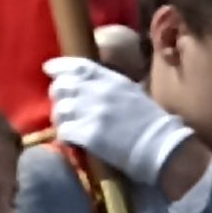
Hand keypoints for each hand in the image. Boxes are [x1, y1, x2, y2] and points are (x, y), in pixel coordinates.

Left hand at [45, 53, 191, 187]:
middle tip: (66, 106)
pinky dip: (67, 136)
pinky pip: (64, 131)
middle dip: (60, 96)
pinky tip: (76, 140)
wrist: (162, 146)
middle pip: (61, 87)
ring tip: (72, 125)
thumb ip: (108, 85)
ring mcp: (91, 112)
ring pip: (59, 110)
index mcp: (111, 80)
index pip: (78, 66)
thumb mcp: (131, 92)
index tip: (49, 69)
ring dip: (63, 118)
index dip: (59, 67)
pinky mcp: (87, 134)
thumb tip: (84, 84)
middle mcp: (98, 92)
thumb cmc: (151, 121)